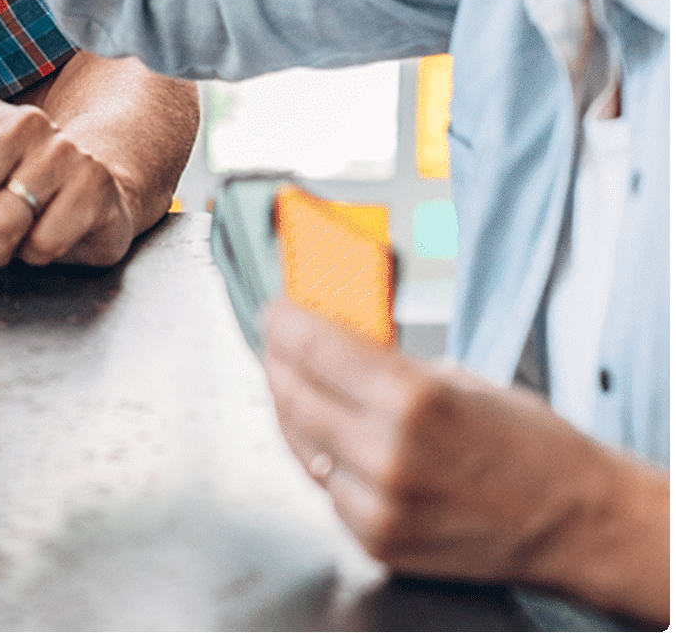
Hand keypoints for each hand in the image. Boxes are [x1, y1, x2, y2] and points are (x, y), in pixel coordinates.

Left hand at [262, 297, 669, 620]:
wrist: (576, 523)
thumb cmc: (528, 446)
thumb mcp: (457, 378)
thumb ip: (385, 363)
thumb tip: (330, 340)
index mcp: (410, 397)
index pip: (313, 344)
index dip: (284, 321)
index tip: (275, 309)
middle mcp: (386, 453)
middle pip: (293, 390)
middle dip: (276, 357)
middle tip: (275, 339)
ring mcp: (377, 504)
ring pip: (299, 441)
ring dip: (289, 405)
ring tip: (290, 379)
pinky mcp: (376, 541)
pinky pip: (324, 486)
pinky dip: (319, 456)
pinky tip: (325, 435)